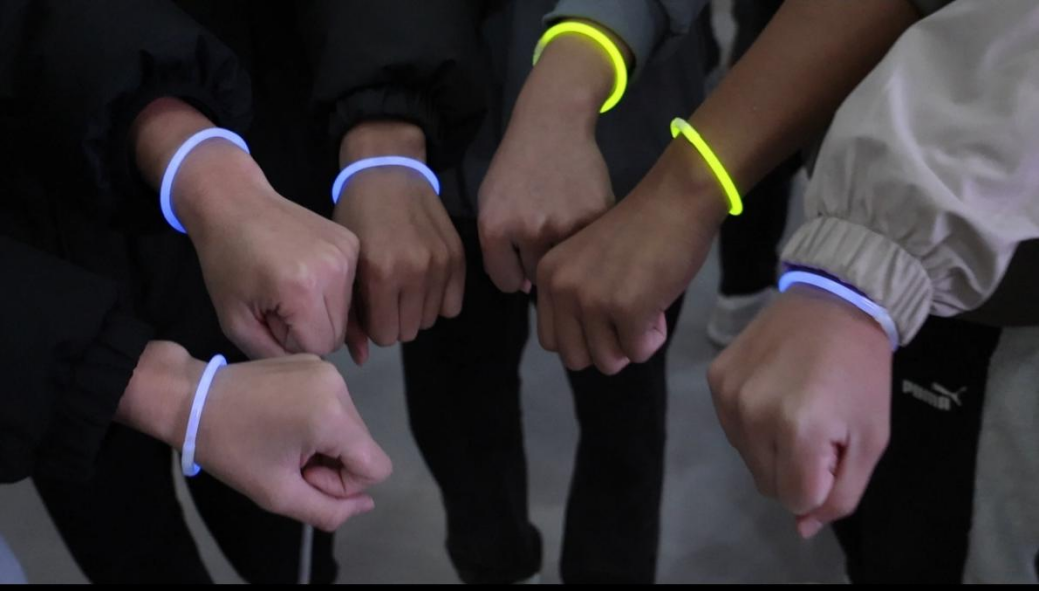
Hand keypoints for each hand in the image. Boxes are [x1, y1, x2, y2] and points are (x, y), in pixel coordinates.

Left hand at [118, 343, 392, 531]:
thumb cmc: (230, 449)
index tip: (302, 475)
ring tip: (283, 440)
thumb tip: (365, 503)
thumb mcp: (278, 494)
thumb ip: (329, 510)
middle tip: (287, 461)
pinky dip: (316, 420)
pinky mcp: (314, 362)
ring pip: (349, 427)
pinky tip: (282, 420)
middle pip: (362, 445)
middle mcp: (340, 386)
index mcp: (334, 416)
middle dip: (331, 463)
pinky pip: (333, 404)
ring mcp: (327, 369)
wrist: (191, 398)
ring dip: (324, 443)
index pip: (376, 467)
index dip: (343, 485)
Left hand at [132, 98, 359, 358]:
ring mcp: (347, 252)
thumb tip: (307, 366)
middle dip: (310, 329)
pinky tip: (306, 276)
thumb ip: (271, 355)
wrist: (234, 203)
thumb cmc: (226, 262)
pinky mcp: (352, 241)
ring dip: (322, 311)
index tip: (270, 322)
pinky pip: (351, 286)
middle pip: (339, 331)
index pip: (321, 347)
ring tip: (291, 291)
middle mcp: (335, 270)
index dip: (293, 344)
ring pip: (348, 311)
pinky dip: (331, 290)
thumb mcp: (235, 320)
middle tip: (278, 307)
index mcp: (302, 290)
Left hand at [334, 121, 463, 362]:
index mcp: (380, 274)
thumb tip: (361, 360)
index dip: (375, 326)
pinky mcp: (458, 257)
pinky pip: (453, 306)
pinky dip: (439, 300)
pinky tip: (425, 282)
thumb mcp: (345, 262)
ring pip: (431, 320)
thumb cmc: (357, 217)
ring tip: (404, 286)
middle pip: (409, 331)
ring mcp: (440, 264)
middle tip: (386, 298)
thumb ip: (351, 312)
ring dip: (416, 311)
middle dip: (395, 320)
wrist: (388, 173)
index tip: (370, 309)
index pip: (385, 335)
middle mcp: (414, 271)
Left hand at [478, 34, 618, 292]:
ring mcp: (566, 224)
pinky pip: (590, 246)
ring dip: (564, 253)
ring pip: (566, 264)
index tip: (521, 262)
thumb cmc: (515, 165)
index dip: (513, 275)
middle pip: (537, 276)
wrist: (552, 124)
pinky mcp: (596, 216)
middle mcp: (529, 230)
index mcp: (496, 228)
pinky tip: (578, 214)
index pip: (506, 282)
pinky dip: (587, 238)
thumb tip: (526, 289)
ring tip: (561, 227)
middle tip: (544, 238)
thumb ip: (499, 248)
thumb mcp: (490, 203)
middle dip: (539, 263)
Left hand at [535, 142, 727, 373]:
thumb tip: (584, 349)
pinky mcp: (626, 310)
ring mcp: (592, 300)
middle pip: (575, 359)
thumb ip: (574, 297)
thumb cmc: (640, 230)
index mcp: (548, 275)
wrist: (676, 200)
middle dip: (606, 349)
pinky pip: (638, 352)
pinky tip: (659, 303)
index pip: (552, 340)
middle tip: (628, 318)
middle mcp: (562, 288)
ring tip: (645, 306)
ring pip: (607, 362)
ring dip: (632, 343)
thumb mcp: (587, 262)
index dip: (584, 336)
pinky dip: (654, 337)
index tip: (607, 312)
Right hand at [707, 285, 891, 537]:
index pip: (796, 499)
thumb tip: (802, 527)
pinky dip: (753, 422)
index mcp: (800, 430)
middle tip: (819, 426)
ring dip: (772, 448)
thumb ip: (842, 494)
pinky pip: (732, 428)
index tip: (835, 445)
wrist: (833, 301)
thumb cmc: (861, 372)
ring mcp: (729, 396)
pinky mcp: (715, 379)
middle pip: (768, 484)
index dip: (822, 481)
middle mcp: (754, 415)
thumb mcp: (872, 438)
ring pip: (748, 458)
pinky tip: (774, 391)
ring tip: (796, 405)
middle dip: (796, 469)